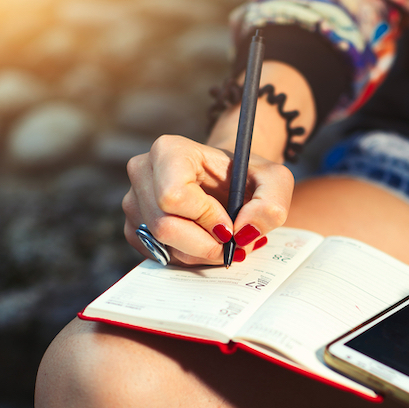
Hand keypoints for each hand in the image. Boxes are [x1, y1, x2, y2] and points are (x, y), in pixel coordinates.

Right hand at [122, 134, 294, 265]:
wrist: (227, 182)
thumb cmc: (247, 176)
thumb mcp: (275, 182)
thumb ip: (271, 204)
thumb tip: (244, 232)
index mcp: (169, 150)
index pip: (175, 196)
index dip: (207, 218)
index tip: (230, 222)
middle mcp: (143, 171)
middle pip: (165, 226)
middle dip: (205, 243)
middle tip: (231, 239)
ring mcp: (133, 200)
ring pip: (162, 244)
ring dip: (200, 252)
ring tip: (221, 238)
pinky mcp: (134, 226)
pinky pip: (157, 255)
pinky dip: (186, 257)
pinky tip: (203, 241)